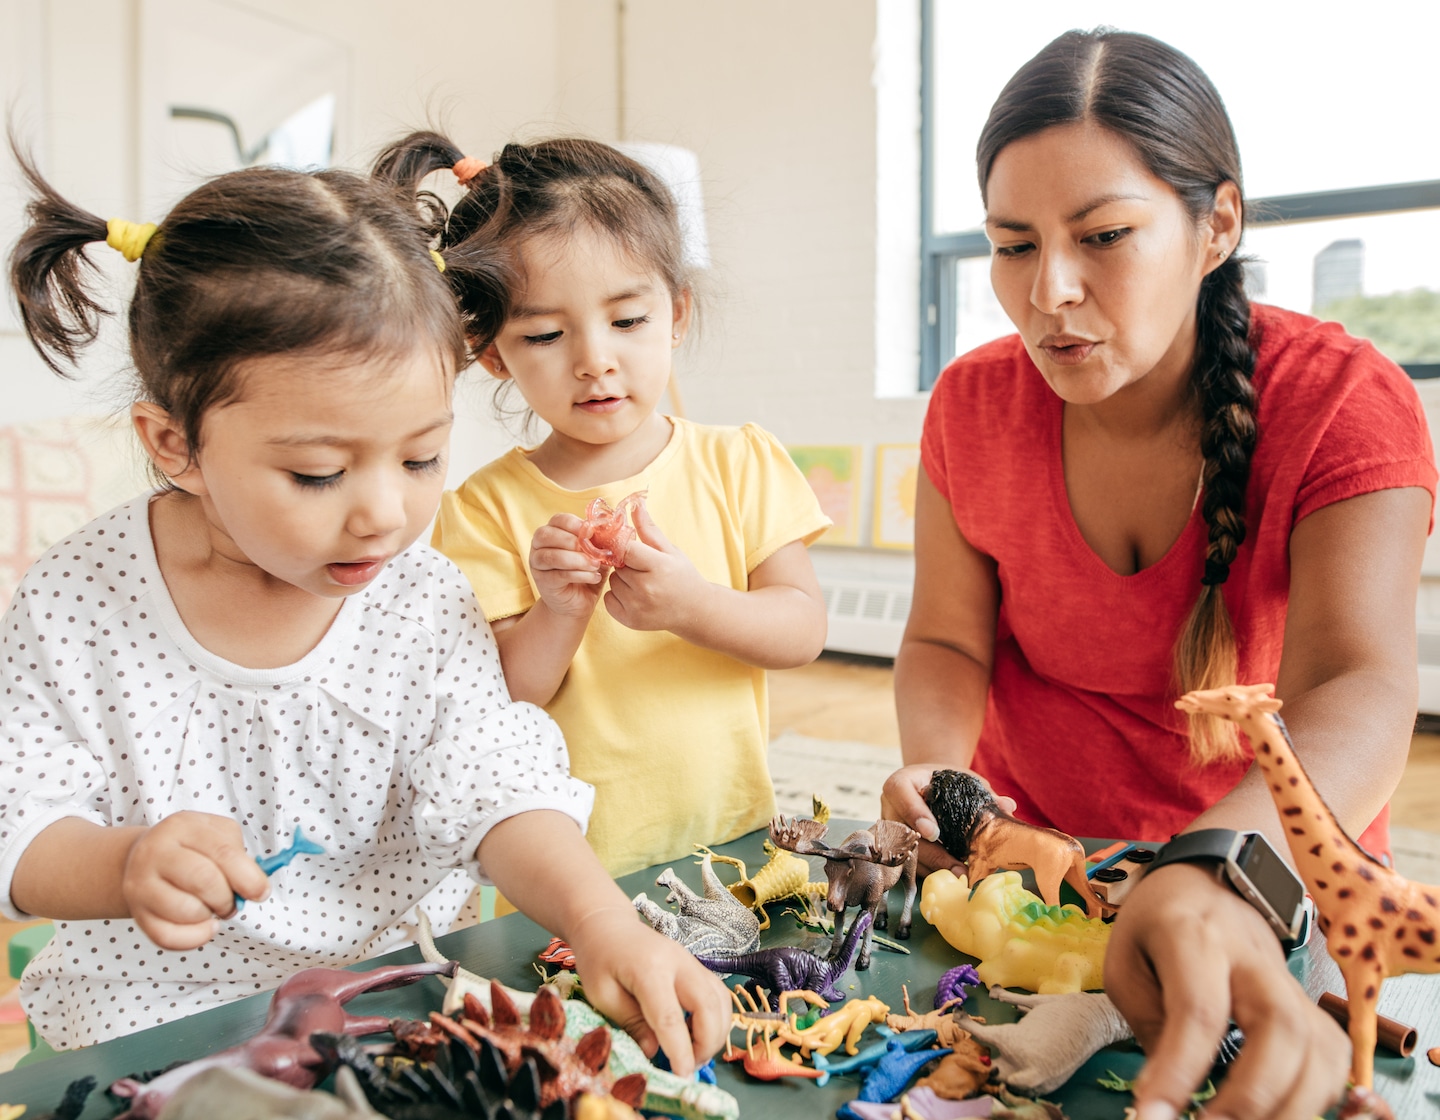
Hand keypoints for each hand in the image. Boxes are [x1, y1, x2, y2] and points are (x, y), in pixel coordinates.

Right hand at [121, 812, 269, 949]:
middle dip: (227, 898)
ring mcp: (140, 884)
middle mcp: (156, 852)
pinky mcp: (137, 913)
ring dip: (210, 916)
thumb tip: (256, 887)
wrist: (142, 859)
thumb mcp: (216, 836)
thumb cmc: (190, 849)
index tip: (261, 892)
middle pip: (204, 881)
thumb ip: (239, 857)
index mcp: (182, 826)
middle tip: (231, 902)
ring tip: (211, 908)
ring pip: (186, 911)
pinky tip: (205, 927)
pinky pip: (168, 937)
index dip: (249, 877)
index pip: (223, 852)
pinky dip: (195, 938)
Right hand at [529, 514, 605, 618]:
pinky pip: (558, 575)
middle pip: (546, 535)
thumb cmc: (587, 572)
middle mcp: (538, 545)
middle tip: (594, 551)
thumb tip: (609, 528)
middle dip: (572, 541)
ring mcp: (537, 564)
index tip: (592, 531)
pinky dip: (579, 575)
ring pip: (552, 556)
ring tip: (596, 565)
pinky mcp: (542, 582)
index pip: (558, 519)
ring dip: (577, 560)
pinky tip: (594, 577)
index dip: (574, 523)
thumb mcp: (595, 553)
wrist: (577, 603)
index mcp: (552, 531)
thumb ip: (598, 541)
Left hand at [564, 905, 730, 1076]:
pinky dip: (717, 1019)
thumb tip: (654, 1053)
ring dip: (716, 1033)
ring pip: (721, 1000)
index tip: (682, 1077)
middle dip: (707, 1043)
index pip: (670, 1016)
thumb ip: (630, 1023)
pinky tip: (699, 1034)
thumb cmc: (599, 960)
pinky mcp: (697, 966)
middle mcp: (678, 962)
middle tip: (689, 1066)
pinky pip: (718, 994)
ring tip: (695, 1054)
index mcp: (648, 969)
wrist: (609, 926)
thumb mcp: (602, 995)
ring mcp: (691, 962)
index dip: (680, 1050)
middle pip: (708, 1005)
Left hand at [604, 502, 711, 632]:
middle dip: (626, 564)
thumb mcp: (670, 550)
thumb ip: (649, 528)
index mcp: (658, 567)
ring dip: (621, 580)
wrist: (694, 610)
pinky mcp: (629, 620)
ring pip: (612, 582)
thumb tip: (635, 504)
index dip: (624, 546)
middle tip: (642, 569)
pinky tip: (635, 596)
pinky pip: (608, 599)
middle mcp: (646, 589)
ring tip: (641, 583)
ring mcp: (637, 607)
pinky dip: (617, 596)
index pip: (625, 549)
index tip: (629, 547)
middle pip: (618, 566)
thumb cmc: (682, 576)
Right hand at [880, 763, 1016, 876]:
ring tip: (960, 878)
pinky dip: (931, 872)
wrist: (930, 788)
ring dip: (934, 868)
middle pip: (905, 833)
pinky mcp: (895, 849)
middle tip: (958, 869)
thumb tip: (1007, 806)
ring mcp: (890, 830)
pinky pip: (911, 865)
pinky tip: (951, 879)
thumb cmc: (947, 782)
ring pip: (907, 854)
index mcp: (901, 782)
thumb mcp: (963, 780)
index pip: (902, 795)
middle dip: (933, 854)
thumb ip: (984, 794)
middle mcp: (889, 806)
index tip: (935, 833)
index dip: (916, 814)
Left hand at [1106, 862, 1348, 1119]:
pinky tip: (1281, 1113)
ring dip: (1289, 1108)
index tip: (1154, 1115)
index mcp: (1193, 938)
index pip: (1198, 1009)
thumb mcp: (1125, 964)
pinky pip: (1334, 1060)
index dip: (1179, 1070)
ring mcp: (1291, 983)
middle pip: (1281, 1028)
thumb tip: (1171, 1093)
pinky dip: (1317, 1099)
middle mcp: (1253, 959)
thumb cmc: (1156, 927)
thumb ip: (1148, 1024)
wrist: (1205, 883)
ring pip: (1319, 1049)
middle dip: (1253, 1095)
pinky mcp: (1312, 1007)